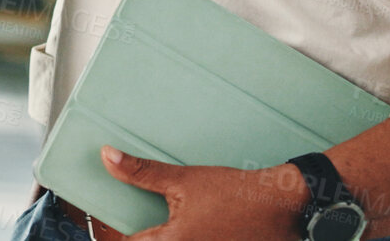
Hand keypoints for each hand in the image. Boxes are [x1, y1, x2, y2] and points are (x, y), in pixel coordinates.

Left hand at [101, 146, 309, 239]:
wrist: (282, 204)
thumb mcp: (183, 180)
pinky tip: (200, 226)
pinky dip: (192, 235)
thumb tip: (107, 156)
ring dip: (171, 234)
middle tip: (151, 220)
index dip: (123, 233)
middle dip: (149, 234)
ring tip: (180, 218)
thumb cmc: (235, 193)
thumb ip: (141, 173)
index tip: (120, 224)